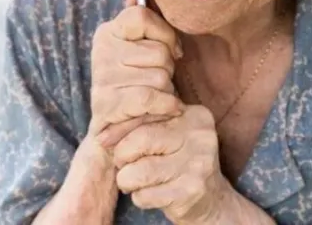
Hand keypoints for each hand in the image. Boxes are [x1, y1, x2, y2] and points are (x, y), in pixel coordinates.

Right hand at [88, 0, 184, 148]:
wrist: (119, 133)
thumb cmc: (139, 86)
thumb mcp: (144, 50)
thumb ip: (148, 22)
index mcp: (109, 32)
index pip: (141, 15)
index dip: (165, 34)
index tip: (172, 50)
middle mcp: (101, 50)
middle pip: (159, 50)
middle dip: (168, 69)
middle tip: (157, 81)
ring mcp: (102, 77)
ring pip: (159, 75)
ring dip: (166, 90)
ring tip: (154, 97)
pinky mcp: (107, 104)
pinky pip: (151, 96)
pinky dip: (166, 105)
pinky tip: (166, 109)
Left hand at [112, 105, 231, 223]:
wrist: (209, 198)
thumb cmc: (177, 163)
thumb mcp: (166, 135)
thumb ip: (141, 125)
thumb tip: (102, 135)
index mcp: (193, 114)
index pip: (146, 113)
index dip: (118, 129)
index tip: (105, 141)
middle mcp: (200, 135)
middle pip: (140, 140)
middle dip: (122, 157)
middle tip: (124, 166)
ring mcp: (199, 163)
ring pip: (139, 171)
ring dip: (127, 181)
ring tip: (135, 182)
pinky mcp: (192, 190)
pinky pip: (146, 195)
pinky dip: (139, 198)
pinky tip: (151, 194)